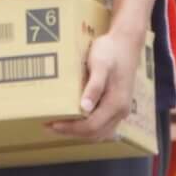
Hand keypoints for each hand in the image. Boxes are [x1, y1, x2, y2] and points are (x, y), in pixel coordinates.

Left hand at [49, 22, 144, 140]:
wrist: (126, 43)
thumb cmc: (111, 51)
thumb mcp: (100, 65)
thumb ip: (94, 87)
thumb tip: (84, 108)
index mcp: (116, 104)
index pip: (92, 126)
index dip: (71, 128)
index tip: (52, 124)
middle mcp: (120, 111)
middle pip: (95, 133)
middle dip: (71, 132)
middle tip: (49, 126)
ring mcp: (120, 109)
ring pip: (99, 131)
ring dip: (79, 132)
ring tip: (59, 125)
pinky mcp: (117, 105)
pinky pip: (102, 123)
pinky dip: (87, 126)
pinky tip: (74, 118)